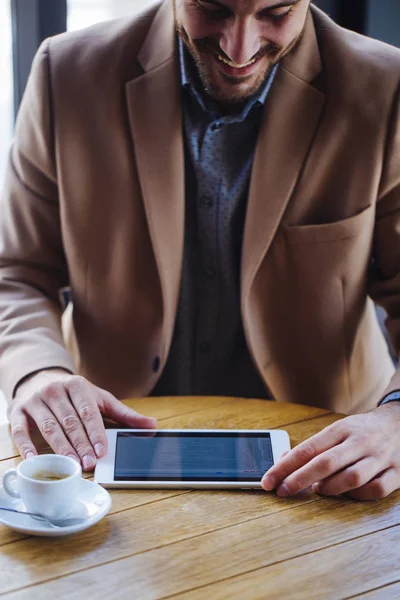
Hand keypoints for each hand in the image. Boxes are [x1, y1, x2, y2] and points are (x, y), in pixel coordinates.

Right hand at [8, 370, 156, 470]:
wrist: (39, 378)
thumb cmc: (74, 394)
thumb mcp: (100, 398)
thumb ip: (124, 414)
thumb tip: (152, 426)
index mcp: (78, 386)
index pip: (88, 411)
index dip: (95, 432)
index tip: (101, 450)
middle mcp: (55, 390)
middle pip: (69, 421)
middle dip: (80, 444)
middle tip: (88, 463)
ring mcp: (35, 400)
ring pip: (48, 426)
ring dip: (60, 448)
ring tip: (70, 465)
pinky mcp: (17, 411)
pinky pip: (20, 430)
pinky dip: (26, 446)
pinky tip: (34, 460)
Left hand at [261, 403, 399, 500]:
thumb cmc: (361, 431)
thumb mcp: (337, 430)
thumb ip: (313, 447)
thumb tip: (282, 461)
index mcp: (341, 429)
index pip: (307, 449)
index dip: (285, 466)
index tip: (268, 480)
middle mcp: (360, 442)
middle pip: (325, 463)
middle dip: (299, 480)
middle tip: (282, 491)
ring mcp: (379, 458)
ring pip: (351, 478)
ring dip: (330, 488)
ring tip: (317, 490)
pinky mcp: (396, 472)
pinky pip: (376, 489)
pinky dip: (359, 495)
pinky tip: (348, 494)